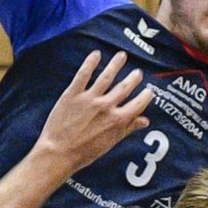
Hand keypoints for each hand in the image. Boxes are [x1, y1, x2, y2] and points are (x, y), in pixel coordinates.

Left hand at [35, 50, 153, 171]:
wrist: (58, 153)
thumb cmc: (84, 152)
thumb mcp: (110, 143)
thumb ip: (128, 129)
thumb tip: (145, 121)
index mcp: (118, 120)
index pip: (138, 103)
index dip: (146, 95)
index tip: (149, 91)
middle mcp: (106, 107)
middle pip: (124, 87)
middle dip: (133, 78)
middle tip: (137, 72)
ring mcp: (89, 99)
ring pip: (107, 76)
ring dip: (116, 64)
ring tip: (122, 56)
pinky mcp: (73, 95)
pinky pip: (83, 75)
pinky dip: (90, 63)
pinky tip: (96, 54)